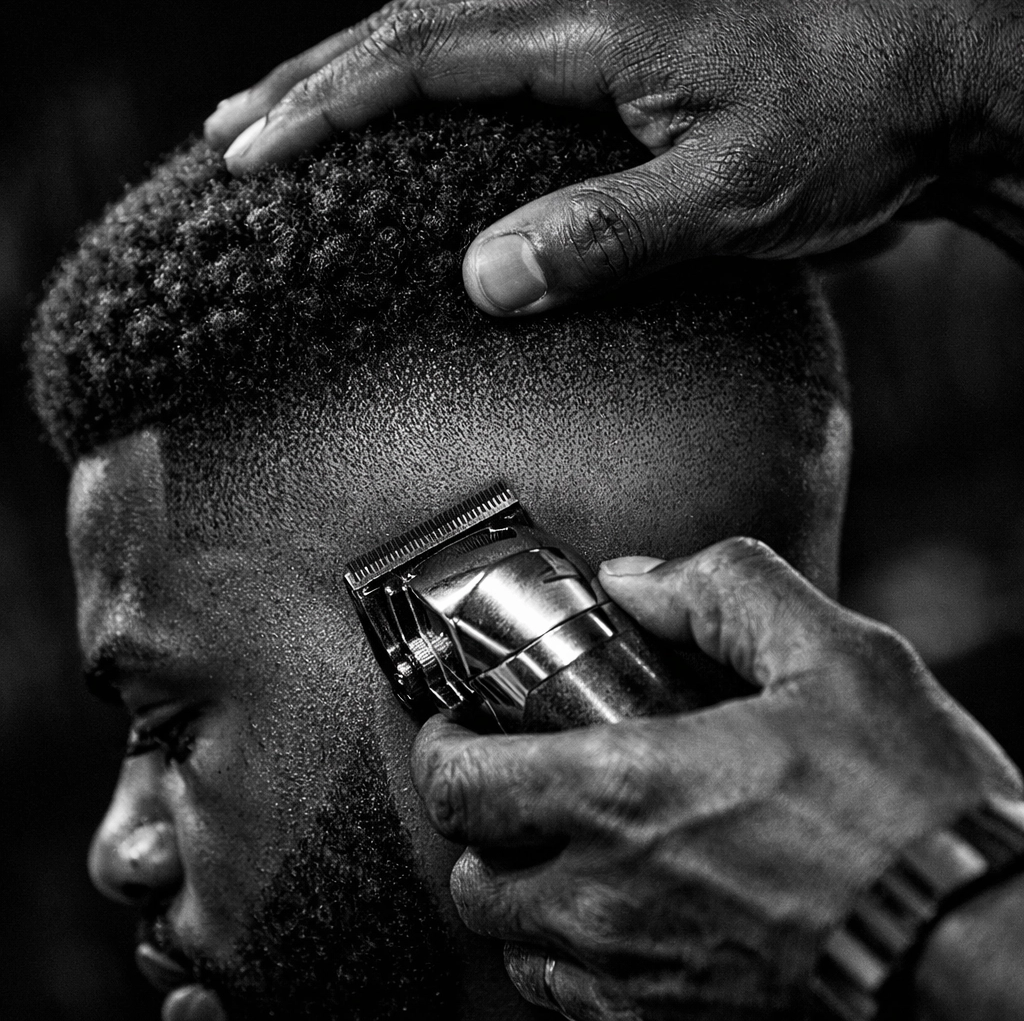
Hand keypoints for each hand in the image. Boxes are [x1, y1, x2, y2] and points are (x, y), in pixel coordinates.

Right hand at [202, 0, 1023, 314]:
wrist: (943, 71)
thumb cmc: (855, 119)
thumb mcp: (730, 191)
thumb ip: (605, 232)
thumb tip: (485, 277)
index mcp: (598, 24)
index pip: (424, 53)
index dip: (327, 102)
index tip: (251, 152)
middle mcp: (585, 5)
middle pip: (410, 26)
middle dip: (311, 83)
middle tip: (231, 136)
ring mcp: (601, 23)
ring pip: (445, 36)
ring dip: (356, 80)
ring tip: (283, 125)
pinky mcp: (620, 53)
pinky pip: (495, 63)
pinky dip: (427, 95)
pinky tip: (401, 129)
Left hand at [410, 538, 1020, 1018]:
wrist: (975, 947)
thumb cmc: (909, 810)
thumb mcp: (832, 655)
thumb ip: (721, 592)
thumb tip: (636, 583)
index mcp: (624, 792)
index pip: (460, 782)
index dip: (441, 745)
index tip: (458, 724)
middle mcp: (607, 896)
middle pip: (470, 874)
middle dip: (476, 821)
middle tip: (509, 781)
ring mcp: (635, 976)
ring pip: (512, 944)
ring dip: (518, 891)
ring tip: (554, 847)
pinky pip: (571, 1003)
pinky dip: (566, 957)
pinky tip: (609, 916)